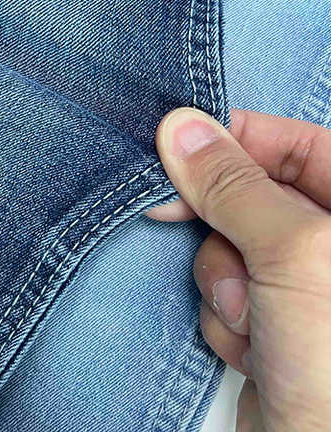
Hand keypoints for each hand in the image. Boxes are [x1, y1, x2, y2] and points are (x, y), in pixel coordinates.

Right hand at [149, 107, 330, 431]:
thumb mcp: (292, 255)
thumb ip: (234, 185)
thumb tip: (182, 127)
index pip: (296, 144)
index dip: (234, 141)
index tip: (176, 149)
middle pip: (251, 194)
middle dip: (222, 225)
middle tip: (177, 218)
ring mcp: (303, 288)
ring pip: (227, 245)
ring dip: (223, 281)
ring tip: (253, 321)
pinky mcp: (272, 323)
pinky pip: (223, 290)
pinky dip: (225, 317)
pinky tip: (253, 350)